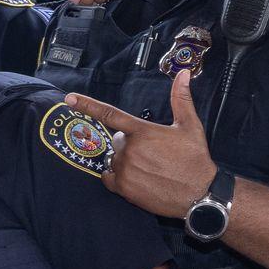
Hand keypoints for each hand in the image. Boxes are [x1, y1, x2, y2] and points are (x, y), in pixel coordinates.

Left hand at [66, 72, 218, 219]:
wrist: (199, 194)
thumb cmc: (195, 159)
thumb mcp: (190, 126)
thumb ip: (181, 98)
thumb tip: (183, 74)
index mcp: (142, 131)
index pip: (110, 114)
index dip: (88, 105)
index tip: (69, 98)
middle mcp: (130, 150)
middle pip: (117, 141)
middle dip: (130, 145)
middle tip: (152, 154)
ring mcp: (125, 169)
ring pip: (113, 159)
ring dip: (125, 162)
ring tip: (149, 168)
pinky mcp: (123, 188)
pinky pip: (108, 177)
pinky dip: (117, 177)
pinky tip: (136, 178)